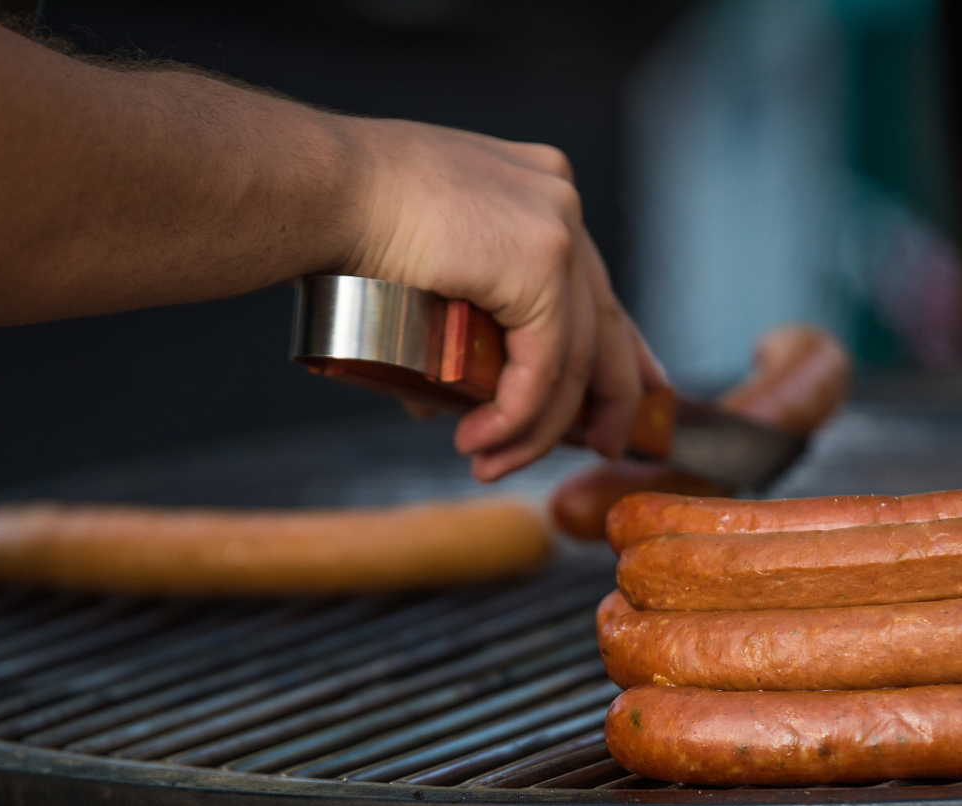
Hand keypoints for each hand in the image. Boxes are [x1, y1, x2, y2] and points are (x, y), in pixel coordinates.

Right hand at [337, 117, 668, 480]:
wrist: (324, 188)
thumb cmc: (344, 217)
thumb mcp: (421, 262)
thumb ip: (450, 320)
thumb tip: (448, 400)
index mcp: (538, 189)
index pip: (592, 283)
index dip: (621, 345)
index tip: (638, 389)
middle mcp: (559, 200)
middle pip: (602, 319)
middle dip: (611, 396)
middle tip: (605, 446)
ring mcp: (558, 227)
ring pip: (571, 356)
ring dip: (535, 427)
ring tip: (490, 461)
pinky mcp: (543, 261)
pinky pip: (544, 365)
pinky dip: (518, 416)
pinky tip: (484, 440)